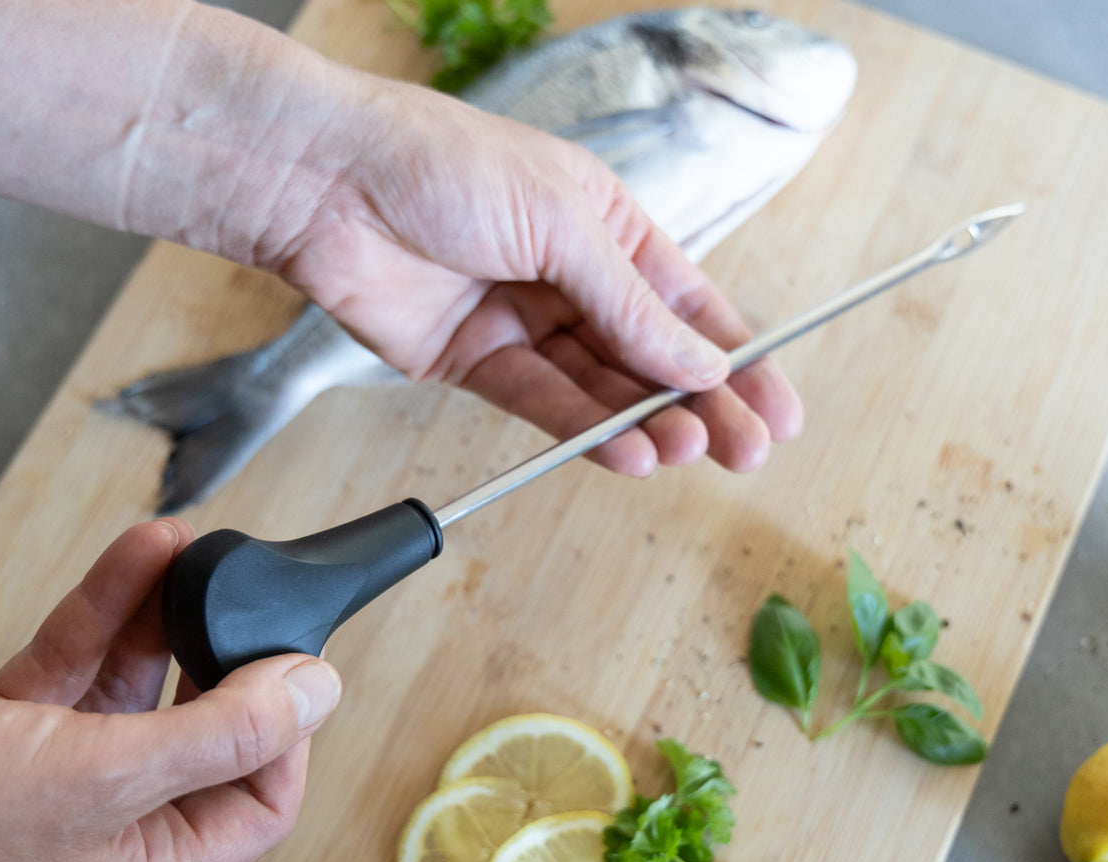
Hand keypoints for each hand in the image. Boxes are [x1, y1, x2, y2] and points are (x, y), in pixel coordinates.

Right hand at [0, 521, 341, 861]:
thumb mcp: (104, 775)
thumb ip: (220, 732)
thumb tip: (315, 694)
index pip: (259, 806)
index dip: (287, 736)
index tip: (294, 672)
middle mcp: (107, 827)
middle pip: (203, 738)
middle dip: (224, 663)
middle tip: (246, 612)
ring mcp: (59, 776)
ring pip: (140, 687)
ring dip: (165, 616)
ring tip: (191, 558)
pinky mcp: (16, 728)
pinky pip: (84, 660)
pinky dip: (110, 608)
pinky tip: (141, 556)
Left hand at [268, 76, 803, 476]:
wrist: (327, 181)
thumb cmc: (442, 163)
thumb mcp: (563, 222)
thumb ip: (631, 304)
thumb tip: (702, 363)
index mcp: (607, 225)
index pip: (689, 303)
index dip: (739, 357)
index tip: (780, 408)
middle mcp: (570, 276)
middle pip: (652, 355)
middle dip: (702, 403)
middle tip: (745, 450)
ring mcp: (524, 320)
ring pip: (601, 387)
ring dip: (646, 423)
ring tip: (687, 453)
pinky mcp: (475, 360)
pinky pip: (543, 402)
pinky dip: (583, 429)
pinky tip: (625, 452)